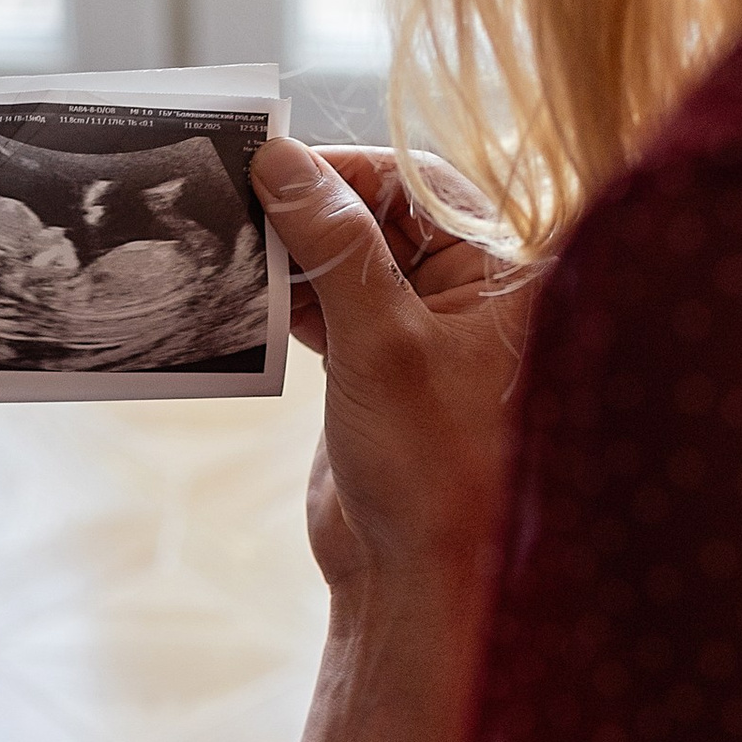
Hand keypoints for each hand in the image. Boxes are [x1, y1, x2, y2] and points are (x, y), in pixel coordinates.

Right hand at [255, 142, 538, 741]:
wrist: (417, 580)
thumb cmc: (432, 469)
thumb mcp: (380, 342)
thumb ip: (335, 245)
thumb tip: (284, 162)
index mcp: (512, 274)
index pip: (422, 183)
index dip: (346, 168)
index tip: (272, 160)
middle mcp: (477, 293)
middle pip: (384, 214)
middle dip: (312, 204)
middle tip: (237, 189)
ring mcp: (428, 330)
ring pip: (351, 261)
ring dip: (292, 252)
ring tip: (229, 236)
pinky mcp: (383, 368)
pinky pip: (333, 307)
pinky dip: (289, 298)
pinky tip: (242, 288)